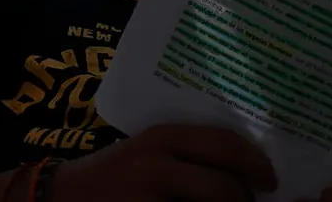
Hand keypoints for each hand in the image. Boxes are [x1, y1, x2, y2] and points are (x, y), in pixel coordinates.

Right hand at [49, 124, 277, 200]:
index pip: (224, 144)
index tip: (271, 178)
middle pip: (222, 187)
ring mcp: (146, 198)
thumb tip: (242, 167)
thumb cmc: (113, 174)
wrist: (60, 198)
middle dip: (243, 201)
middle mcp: (155, 165)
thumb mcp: (148, 150)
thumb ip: (187, 153)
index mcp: (162, 136)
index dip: (255, 162)